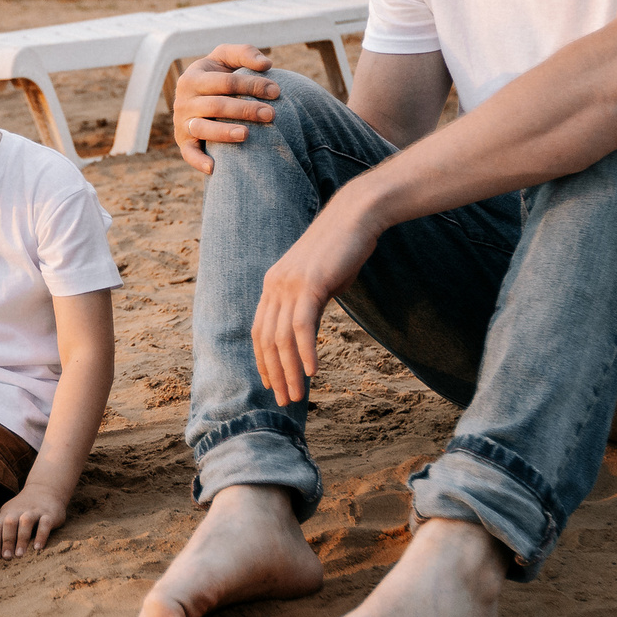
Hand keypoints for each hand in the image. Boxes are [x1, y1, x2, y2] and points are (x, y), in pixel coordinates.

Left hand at [0, 487, 66, 558]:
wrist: (46, 490)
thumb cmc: (22, 509)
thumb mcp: (6, 516)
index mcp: (6, 514)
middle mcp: (18, 511)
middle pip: (9, 523)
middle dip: (7, 540)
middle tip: (7, 558)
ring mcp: (34, 512)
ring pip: (26, 522)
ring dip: (22, 538)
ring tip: (20, 555)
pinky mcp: (49, 514)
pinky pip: (45, 523)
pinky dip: (42, 535)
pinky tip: (38, 548)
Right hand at [172, 44, 282, 173]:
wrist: (197, 97)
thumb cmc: (219, 76)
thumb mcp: (226, 58)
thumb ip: (245, 53)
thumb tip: (266, 64)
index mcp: (193, 77)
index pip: (225, 82)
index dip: (252, 85)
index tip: (276, 91)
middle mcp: (183, 100)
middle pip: (217, 105)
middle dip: (245, 109)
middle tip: (271, 114)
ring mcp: (182, 123)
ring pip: (203, 128)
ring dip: (225, 132)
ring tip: (247, 134)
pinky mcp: (184, 143)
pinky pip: (189, 154)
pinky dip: (199, 161)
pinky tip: (214, 168)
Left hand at [251, 202, 382, 404]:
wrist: (356, 217)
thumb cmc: (343, 249)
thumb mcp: (319, 280)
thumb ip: (308, 304)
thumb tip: (307, 330)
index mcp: (273, 284)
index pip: (260, 331)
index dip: (263, 360)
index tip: (271, 384)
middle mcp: (274, 285)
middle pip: (266, 340)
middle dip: (274, 374)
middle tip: (284, 400)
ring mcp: (290, 284)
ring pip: (282, 339)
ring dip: (290, 371)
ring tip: (298, 396)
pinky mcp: (310, 284)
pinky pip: (303, 326)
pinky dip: (306, 352)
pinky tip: (312, 372)